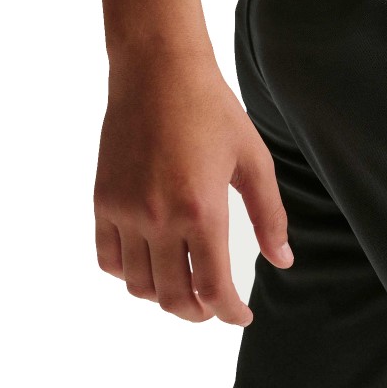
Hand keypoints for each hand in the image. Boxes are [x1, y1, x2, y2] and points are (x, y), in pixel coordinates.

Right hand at [93, 49, 291, 325]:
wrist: (159, 71)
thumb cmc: (213, 110)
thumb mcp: (254, 160)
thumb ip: (270, 216)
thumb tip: (283, 261)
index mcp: (202, 210)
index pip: (213, 288)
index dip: (229, 312)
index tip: (241, 315)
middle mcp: (159, 219)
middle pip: (173, 296)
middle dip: (198, 312)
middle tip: (214, 307)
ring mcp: (125, 211)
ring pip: (138, 284)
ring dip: (163, 296)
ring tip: (185, 286)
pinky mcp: (103, 200)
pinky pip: (108, 258)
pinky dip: (128, 274)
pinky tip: (150, 263)